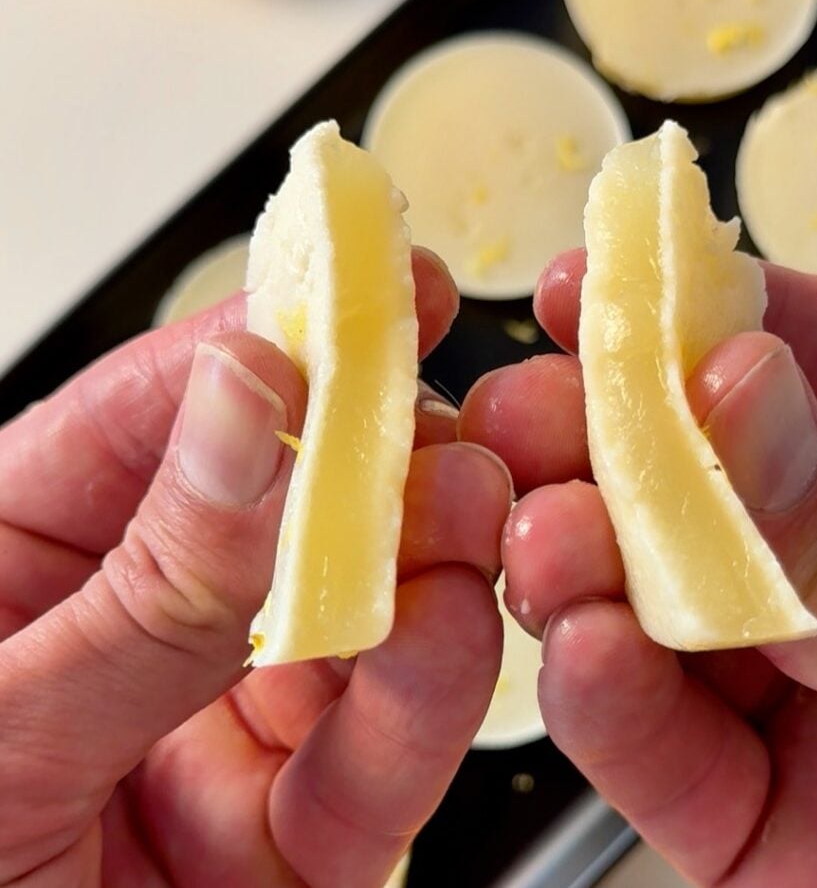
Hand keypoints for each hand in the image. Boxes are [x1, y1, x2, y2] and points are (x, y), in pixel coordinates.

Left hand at [0, 249, 511, 887]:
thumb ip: (148, 580)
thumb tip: (252, 397)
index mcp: (27, 559)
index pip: (173, 413)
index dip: (278, 338)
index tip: (378, 283)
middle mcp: (142, 629)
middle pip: (290, 508)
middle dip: (379, 461)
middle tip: (446, 426)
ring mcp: (227, 726)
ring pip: (360, 620)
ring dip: (430, 567)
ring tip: (475, 523)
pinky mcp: (297, 829)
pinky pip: (382, 752)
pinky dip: (431, 694)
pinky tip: (459, 638)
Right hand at [460, 249, 816, 886]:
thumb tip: (736, 390)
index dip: (737, 316)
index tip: (620, 282)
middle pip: (738, 491)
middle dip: (624, 446)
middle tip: (531, 407)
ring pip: (679, 621)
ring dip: (590, 574)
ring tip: (541, 539)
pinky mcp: (775, 838)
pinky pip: (677, 766)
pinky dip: (614, 713)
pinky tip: (579, 657)